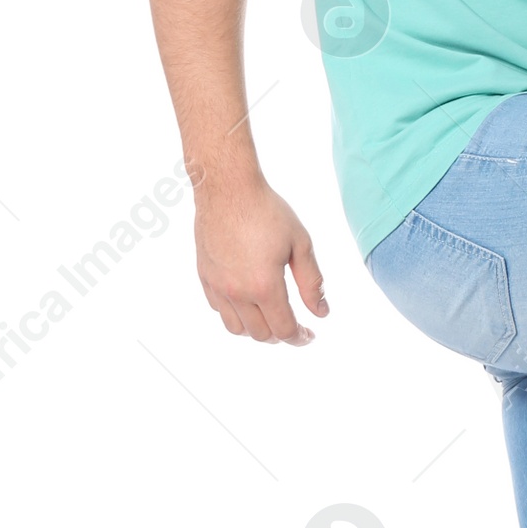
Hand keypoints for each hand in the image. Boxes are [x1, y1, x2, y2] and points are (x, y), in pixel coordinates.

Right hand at [193, 170, 327, 344]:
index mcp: (264, 286)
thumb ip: (312, 282)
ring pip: (236, 328)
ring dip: (256, 330)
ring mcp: (218, 286)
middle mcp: (237, 292)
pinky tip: (248, 301)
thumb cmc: (266, 211)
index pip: (284, 329)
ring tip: (270, 317)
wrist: (227, 189)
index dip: (300, 338)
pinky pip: (219, 309)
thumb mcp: (300, 244)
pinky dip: (235, 314)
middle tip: (294, 325)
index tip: (308, 335)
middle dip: (280, 335)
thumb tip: (321, 312)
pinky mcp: (205, 276)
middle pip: (261, 334)